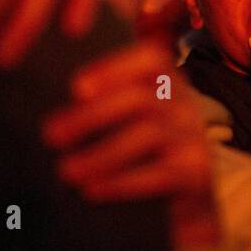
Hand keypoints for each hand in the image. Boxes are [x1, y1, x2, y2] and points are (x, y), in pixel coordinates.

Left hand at [42, 41, 218, 243]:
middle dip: (92, 116)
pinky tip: (92, 190)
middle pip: (140, 100)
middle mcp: (186, 104)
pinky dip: (120, 182)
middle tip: (52, 135)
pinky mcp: (196, 173)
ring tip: (66, 170)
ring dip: (100, 154)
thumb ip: (111, 101)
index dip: (113, 69)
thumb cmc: (156, 146)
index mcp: (170, 81)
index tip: (76, 88)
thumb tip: (55, 118)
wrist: (199, 189)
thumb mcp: (144, 114)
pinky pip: (157, 175)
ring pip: (147, 136)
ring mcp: (193, 138)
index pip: (150, 60)